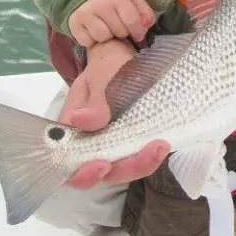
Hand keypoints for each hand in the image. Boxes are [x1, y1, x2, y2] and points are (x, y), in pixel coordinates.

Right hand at [61, 39, 169, 188]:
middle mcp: (92, 149)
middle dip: (127, 169)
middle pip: (105, 174)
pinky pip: (139, 155)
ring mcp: (115, 147)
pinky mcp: (133, 142)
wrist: (119, 60)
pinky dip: (150, 154)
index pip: (72, 169)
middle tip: (149, 152)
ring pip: (126, 168)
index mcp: (72, 137)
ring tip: (161, 146)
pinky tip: (163, 144)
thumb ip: (91, 102)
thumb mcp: (96, 80)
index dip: (85, 175)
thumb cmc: (102, 70)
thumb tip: (80, 121)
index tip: (102, 165)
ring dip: (143, 163)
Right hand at [68, 0, 154, 47]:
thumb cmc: (113, 2)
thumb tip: (146, 26)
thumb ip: (145, 12)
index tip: (137, 35)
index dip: (137, 32)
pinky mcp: (74, 24)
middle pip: (118, 32)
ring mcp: (85, 14)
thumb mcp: (132, 1)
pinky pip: (87, 42)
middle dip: (121, 33)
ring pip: (103, 38)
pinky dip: (92, 40)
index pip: (132, 22)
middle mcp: (100, 5)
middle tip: (118, 28)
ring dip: (107, 37)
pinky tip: (93, 32)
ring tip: (106, 29)